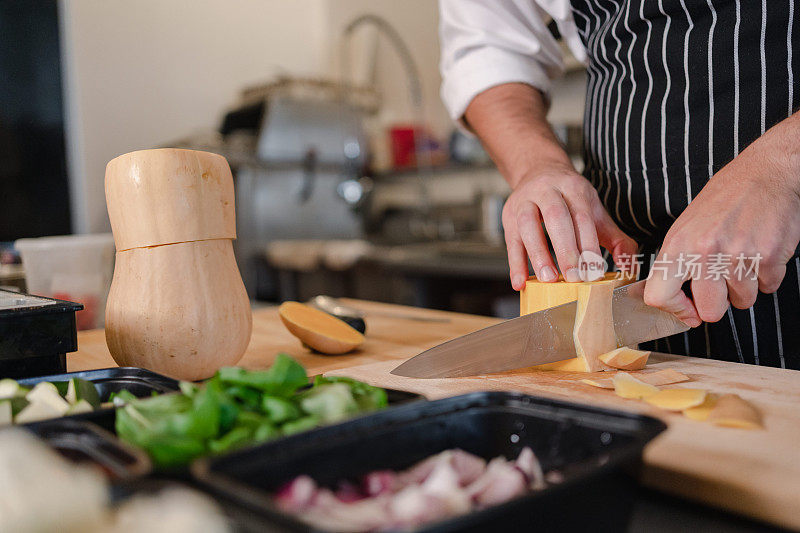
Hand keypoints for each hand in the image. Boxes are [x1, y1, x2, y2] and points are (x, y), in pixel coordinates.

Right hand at [502, 165, 638, 289]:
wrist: (539, 171)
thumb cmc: (570, 199)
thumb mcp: (595, 211)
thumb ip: (615, 238)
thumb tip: (627, 263)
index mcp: (573, 188)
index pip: (582, 216)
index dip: (588, 243)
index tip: (594, 270)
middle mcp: (547, 190)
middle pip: (556, 217)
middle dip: (565, 249)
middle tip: (574, 277)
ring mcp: (524, 202)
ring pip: (528, 225)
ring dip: (538, 254)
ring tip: (548, 278)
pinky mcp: (508, 216)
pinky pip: (510, 240)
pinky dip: (515, 263)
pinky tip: (519, 282)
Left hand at [644, 116, 799, 325]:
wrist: (765, 173)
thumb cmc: (725, 199)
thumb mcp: (685, 227)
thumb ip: (677, 263)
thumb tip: (672, 300)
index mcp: (678, 244)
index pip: (659, 296)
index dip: (676, 310)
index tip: (688, 312)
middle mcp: (704, 251)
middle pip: (710, 311)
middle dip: (719, 302)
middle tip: (722, 282)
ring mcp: (738, 255)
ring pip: (743, 301)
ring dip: (745, 286)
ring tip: (743, 257)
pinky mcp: (769, 256)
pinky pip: (768, 287)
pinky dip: (767, 275)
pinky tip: (761, 251)